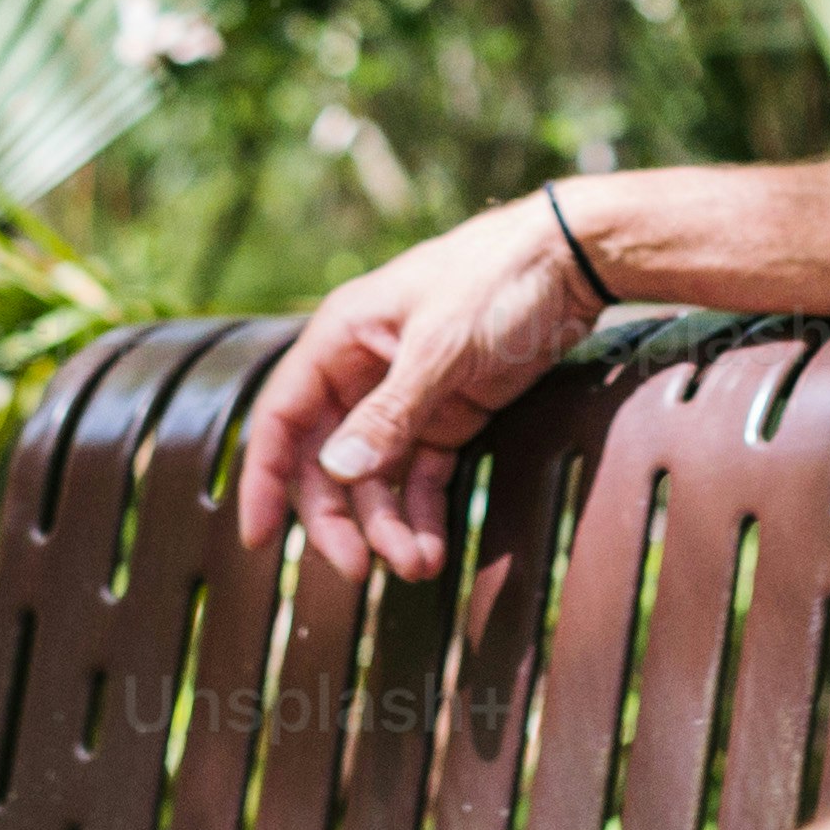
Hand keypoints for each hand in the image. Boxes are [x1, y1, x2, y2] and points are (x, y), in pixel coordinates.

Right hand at [227, 189, 620, 580]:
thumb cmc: (496, 280)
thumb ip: (390, 412)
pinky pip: (421, 476)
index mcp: (340, 339)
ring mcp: (405, 397)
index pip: (282, 416)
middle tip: (360, 569)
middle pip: (326, 460)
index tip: (257, 537)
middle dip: (339, 518)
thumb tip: (335, 470)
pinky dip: (423, 513)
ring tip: (417, 565)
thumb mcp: (441, 346)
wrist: (572, 260)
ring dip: (389, 526)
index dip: (264, 478)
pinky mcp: (448, 415)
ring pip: (376, 478)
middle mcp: (362, 371)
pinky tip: (432, 548)